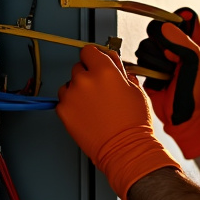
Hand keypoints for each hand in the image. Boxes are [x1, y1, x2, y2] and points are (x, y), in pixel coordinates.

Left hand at [56, 45, 179, 199]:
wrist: (125, 149)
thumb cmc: (133, 124)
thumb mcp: (136, 90)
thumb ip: (120, 71)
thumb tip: (113, 62)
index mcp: (105, 70)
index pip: (89, 50)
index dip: (94, 56)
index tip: (95, 61)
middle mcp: (85, 80)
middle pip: (78, 67)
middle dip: (88, 75)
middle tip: (99, 90)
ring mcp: (72, 96)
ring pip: (69, 84)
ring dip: (78, 90)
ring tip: (93, 105)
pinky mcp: (63, 111)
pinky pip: (63, 101)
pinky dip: (72, 105)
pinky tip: (86, 114)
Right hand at [134, 8, 199, 158]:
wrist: (184, 119)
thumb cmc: (197, 95)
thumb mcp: (198, 66)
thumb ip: (184, 43)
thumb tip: (165, 28)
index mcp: (196, 41)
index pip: (184, 17)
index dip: (176, 23)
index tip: (176, 37)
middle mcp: (178, 46)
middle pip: (159, 29)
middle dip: (163, 46)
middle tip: (173, 61)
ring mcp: (163, 57)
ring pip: (147, 44)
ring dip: (155, 60)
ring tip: (167, 75)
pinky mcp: (150, 68)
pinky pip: (140, 59)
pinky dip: (146, 69)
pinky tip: (157, 80)